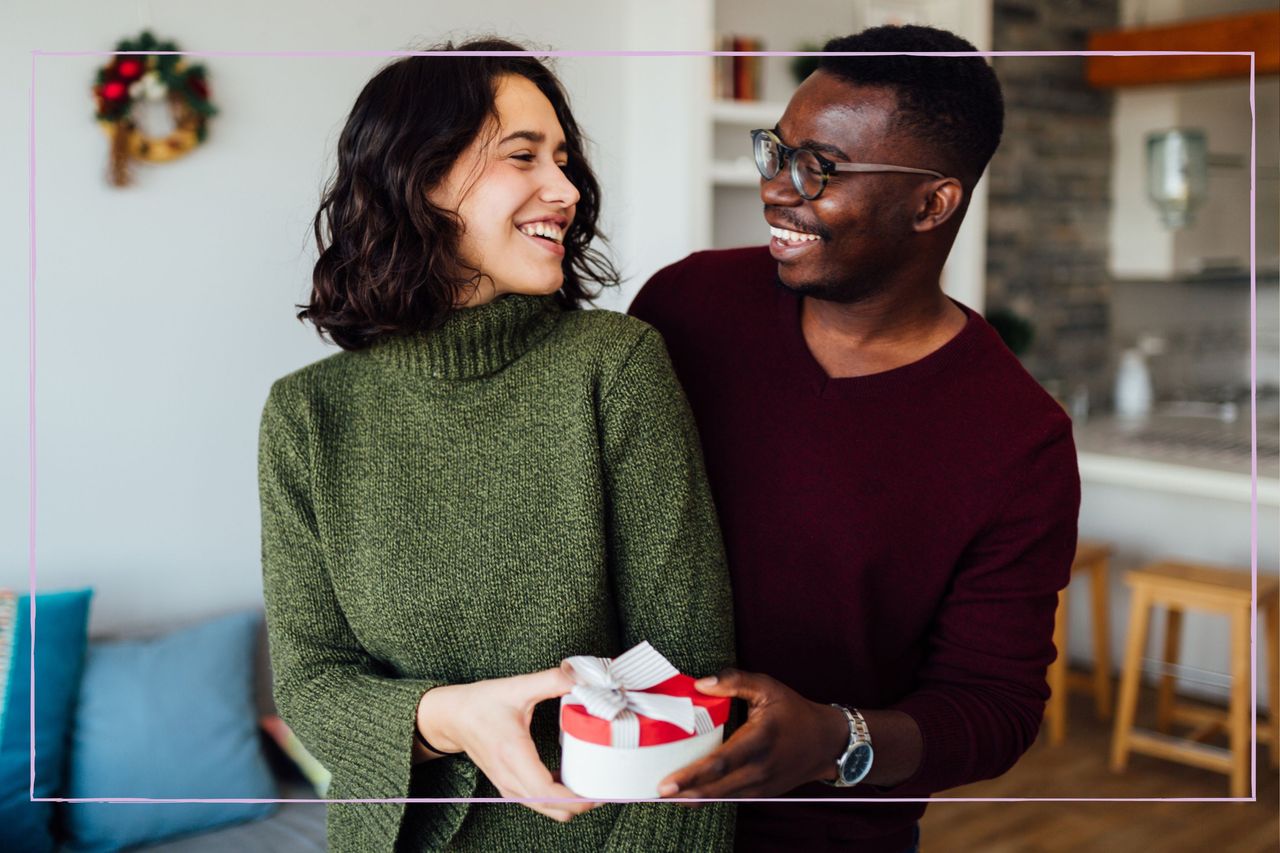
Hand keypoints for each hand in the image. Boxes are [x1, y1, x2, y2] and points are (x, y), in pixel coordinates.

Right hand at [416, 667, 595, 821]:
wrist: (451, 717)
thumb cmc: (480, 703)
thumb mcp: (517, 686)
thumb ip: (552, 680)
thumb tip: (581, 675)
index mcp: (514, 755)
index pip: (549, 792)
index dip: (577, 799)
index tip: (600, 792)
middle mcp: (510, 777)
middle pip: (553, 810)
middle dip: (582, 804)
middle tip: (605, 786)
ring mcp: (508, 786)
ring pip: (546, 810)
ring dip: (570, 804)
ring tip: (592, 784)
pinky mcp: (508, 786)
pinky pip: (538, 802)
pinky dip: (557, 799)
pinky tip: (569, 780)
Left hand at [656, 668, 847, 800]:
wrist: (827, 741)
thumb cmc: (794, 711)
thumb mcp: (768, 687)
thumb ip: (735, 681)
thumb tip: (700, 684)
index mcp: (760, 740)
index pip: (720, 763)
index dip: (692, 775)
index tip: (668, 782)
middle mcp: (761, 768)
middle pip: (717, 788)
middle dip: (685, 793)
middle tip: (657, 792)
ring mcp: (763, 785)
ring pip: (723, 797)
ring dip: (695, 799)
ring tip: (668, 796)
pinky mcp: (764, 792)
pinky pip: (733, 798)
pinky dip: (712, 798)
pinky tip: (692, 795)